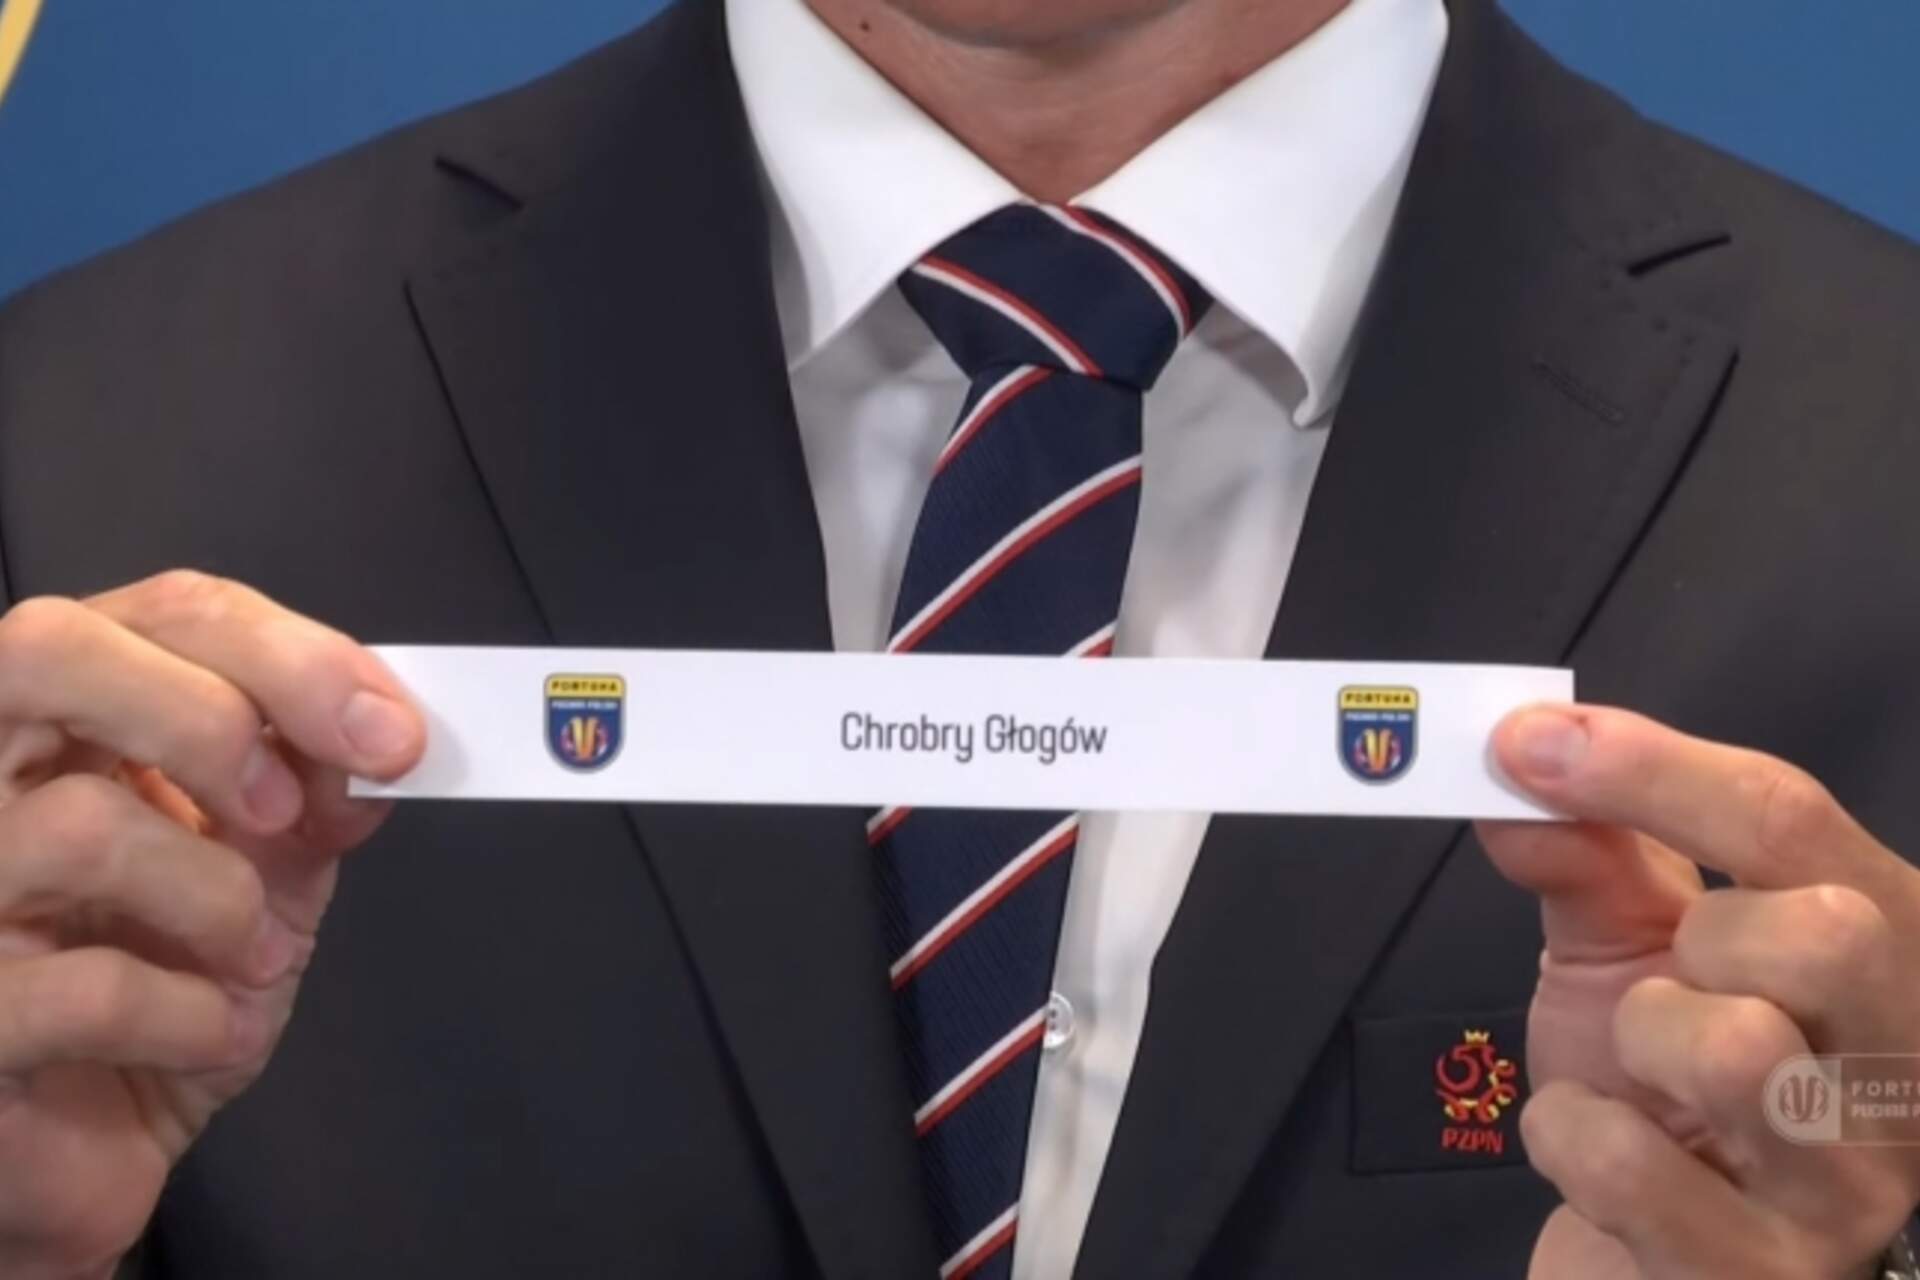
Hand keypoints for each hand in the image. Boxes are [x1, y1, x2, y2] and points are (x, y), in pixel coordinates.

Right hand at [0, 572, 423, 1279]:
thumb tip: (376, 740)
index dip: (286, 654)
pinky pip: (83, 987)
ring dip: (219, 898)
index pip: (155, 612)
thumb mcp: (263, 878)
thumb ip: (309, 798)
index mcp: (59, 721)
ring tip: (252, 958)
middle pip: (52, 648)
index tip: (390, 732)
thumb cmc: (163, 996)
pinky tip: (207, 1037)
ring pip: (80, 822)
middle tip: (288, 808)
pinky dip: (190, 1015)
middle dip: (211, 716)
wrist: (85, 1154)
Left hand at [1479, 705, 1919, 1279]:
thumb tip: (1519, 763)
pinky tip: (1594, 1147)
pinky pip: (1631, 1166)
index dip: (1655, 768)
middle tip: (1670, 978)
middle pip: (1830, 932)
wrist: (1638, 1249)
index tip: (1529, 741)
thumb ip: (1590, 856)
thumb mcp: (1627, 952)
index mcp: (1883, 955)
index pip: (1797, 823)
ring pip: (1740, 1051)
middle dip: (1708, 936)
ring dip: (1640, 1041)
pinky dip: (1568, 1136)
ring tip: (1637, 1071)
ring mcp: (1849, 1192)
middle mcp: (1904, 1074)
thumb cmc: (1653, 1089)